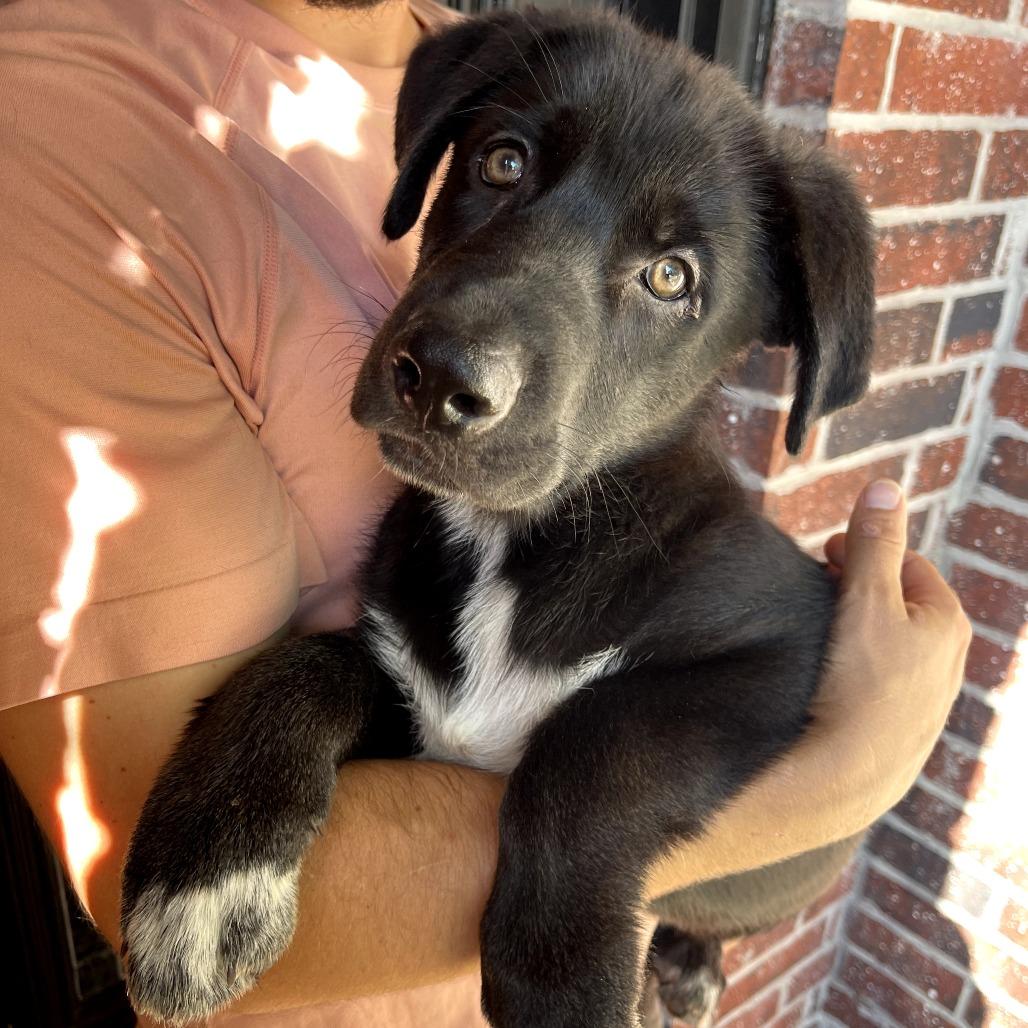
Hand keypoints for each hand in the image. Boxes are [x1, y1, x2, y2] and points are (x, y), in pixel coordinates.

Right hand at [813, 479, 971, 825]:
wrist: (846, 775)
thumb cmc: (859, 683)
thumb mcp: (865, 599)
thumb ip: (874, 543)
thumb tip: (886, 488)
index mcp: (946, 623)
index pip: (906, 564)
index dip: (864, 552)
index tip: (825, 554)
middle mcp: (948, 662)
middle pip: (898, 606)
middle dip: (859, 591)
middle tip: (817, 591)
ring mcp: (927, 702)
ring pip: (889, 647)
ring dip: (856, 632)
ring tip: (819, 637)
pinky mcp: (902, 733)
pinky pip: (878, 685)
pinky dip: (855, 671)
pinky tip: (828, 682)